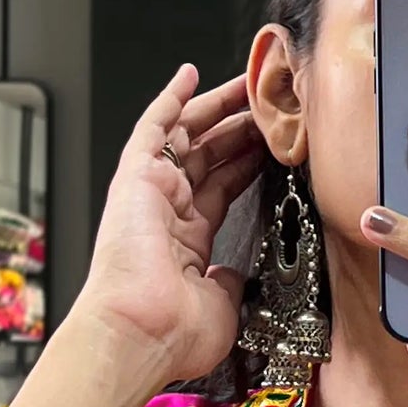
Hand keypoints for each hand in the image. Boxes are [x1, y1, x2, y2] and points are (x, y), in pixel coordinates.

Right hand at [71, 64, 265, 383]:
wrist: (140, 330)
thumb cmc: (172, 331)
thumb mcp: (222, 304)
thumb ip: (231, 280)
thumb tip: (235, 273)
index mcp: (186, 241)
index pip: (222, 189)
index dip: (246, 164)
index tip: (270, 145)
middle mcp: (167, 212)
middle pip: (209, 156)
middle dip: (239, 128)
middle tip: (267, 106)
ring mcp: (151, 191)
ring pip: (189, 134)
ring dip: (219, 108)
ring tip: (249, 85)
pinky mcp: (137, 176)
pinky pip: (154, 125)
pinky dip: (172, 98)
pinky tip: (192, 75)